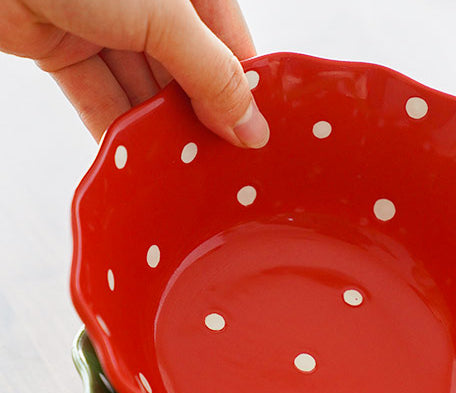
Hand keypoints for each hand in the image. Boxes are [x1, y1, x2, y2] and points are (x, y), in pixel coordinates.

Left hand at [0, 0, 268, 145]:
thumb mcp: (163, 17)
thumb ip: (212, 74)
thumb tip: (252, 127)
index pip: (229, 47)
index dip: (242, 95)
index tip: (254, 142)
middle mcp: (146, 4)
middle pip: (186, 75)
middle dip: (199, 119)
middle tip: (217, 166)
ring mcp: (102, 24)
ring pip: (142, 90)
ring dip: (157, 131)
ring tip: (179, 172)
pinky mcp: (61, 46)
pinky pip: (98, 95)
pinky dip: (114, 128)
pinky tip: (136, 159)